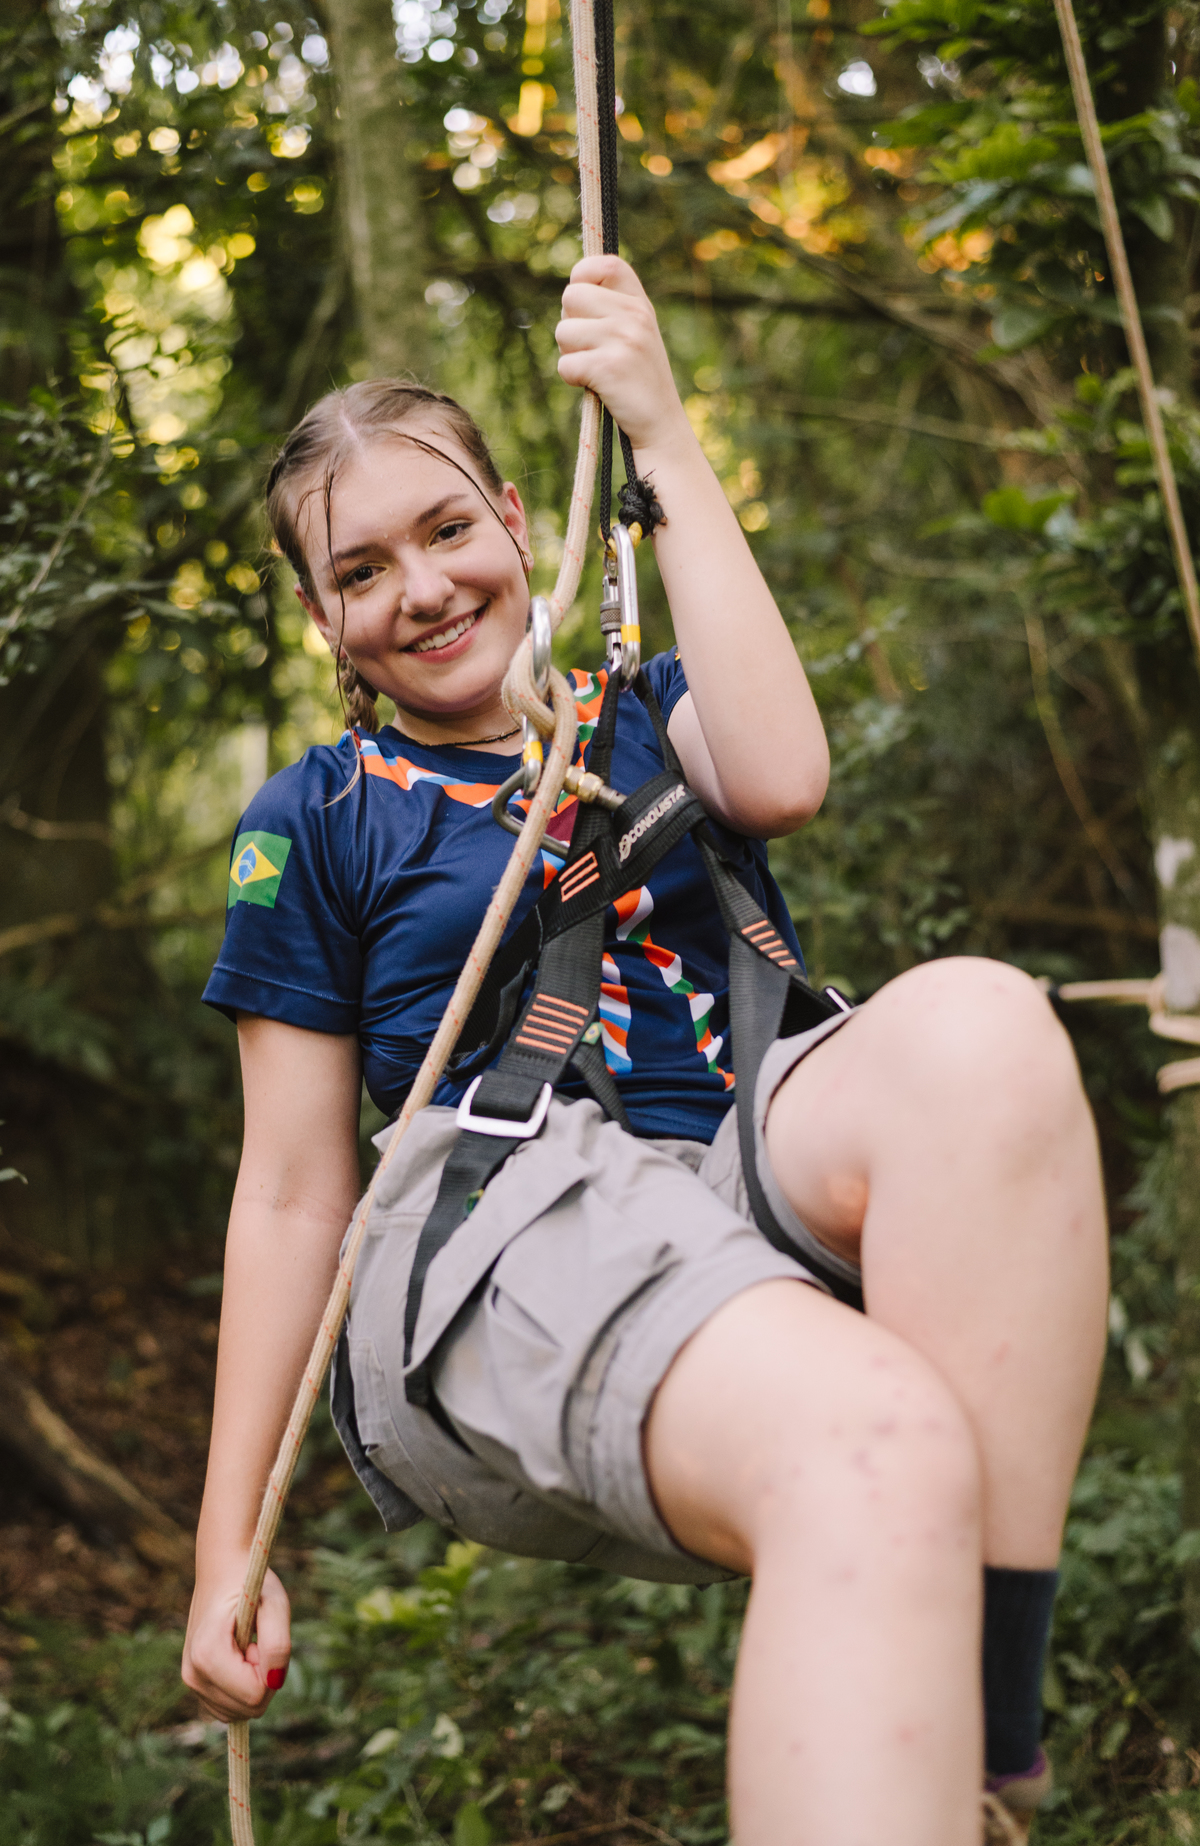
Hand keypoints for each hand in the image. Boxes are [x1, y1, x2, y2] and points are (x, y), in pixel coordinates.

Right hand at [182, 1564, 291, 1722]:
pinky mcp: (195, 1684)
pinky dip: (242, 1689)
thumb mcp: (275, 1604)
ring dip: (254, 1683)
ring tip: (247, 1646)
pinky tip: (239, 1658)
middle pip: (249, 1709)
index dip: (270, 1670)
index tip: (261, 1640)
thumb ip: (278, 1645)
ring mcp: (191, 1682)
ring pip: (240, 1712)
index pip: (256, 1695)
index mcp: (208, 1656)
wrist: (221, 1569)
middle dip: (263, 1678)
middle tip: (255, 1641)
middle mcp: (193, 1675)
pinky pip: (230, 1708)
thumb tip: (275, 1683)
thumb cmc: (249, 1582)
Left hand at [555, 255, 694, 455]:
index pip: (603, 263)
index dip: (582, 276)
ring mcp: (624, 340)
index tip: (583, 304)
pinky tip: (596, 387)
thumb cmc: (638, 381)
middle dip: (570, 324)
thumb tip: (570, 291)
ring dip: (570, 355)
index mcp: (640, 303)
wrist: (661, 427)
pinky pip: (565, 365)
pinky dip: (573, 380)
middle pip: (570, 296)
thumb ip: (610, 309)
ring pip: (563, 332)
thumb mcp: (635, 335)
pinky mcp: (609, 368)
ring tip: (597, 370)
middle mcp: (634, 315)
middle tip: (591, 349)